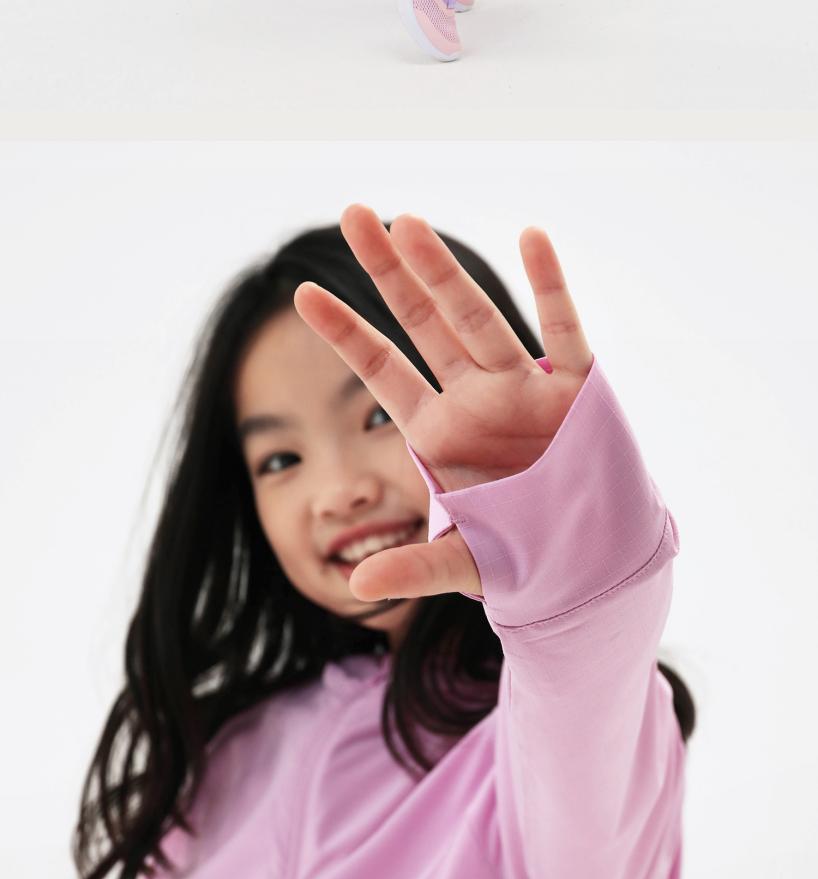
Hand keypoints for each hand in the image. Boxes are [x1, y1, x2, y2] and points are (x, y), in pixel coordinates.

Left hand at [293, 204, 593, 602]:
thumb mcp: (464, 562)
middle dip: (390, 273)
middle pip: (424, 325)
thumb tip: (356, 588)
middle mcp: (475, 399)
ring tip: (408, 223)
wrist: (593, 561)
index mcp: (437, 433)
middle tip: (353, 214)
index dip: (344, 333)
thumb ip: (414, 568)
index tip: (301, 293)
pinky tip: (532, 238)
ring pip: (480, 320)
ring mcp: (524, 389)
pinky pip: (566, 334)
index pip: (382, 372)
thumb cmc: (523, 556)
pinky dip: (552, 289)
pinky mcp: (577, 393)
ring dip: (446, 273)